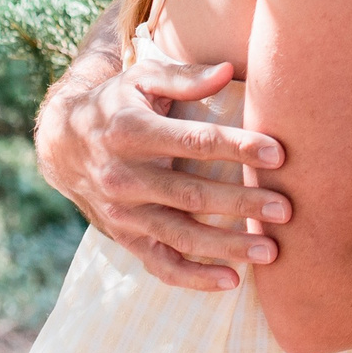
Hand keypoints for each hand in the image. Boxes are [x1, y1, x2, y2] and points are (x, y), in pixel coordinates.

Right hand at [37, 49, 290, 290]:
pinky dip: (194, 278)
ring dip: (227, 247)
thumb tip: (230, 70)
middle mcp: (124, 177)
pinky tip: (232, 282)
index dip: (238, 147)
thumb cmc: (119, 103)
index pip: (194, 142)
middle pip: (192, 195)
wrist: (64, 144)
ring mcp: (123, 213)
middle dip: (242, 204)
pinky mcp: (124, 237)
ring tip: (271, 251)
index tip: (279, 153)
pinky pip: (160, 264)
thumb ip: (185, 77)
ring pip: (181, 235)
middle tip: (286, 210)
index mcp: (132, 132)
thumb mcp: (143, 78)